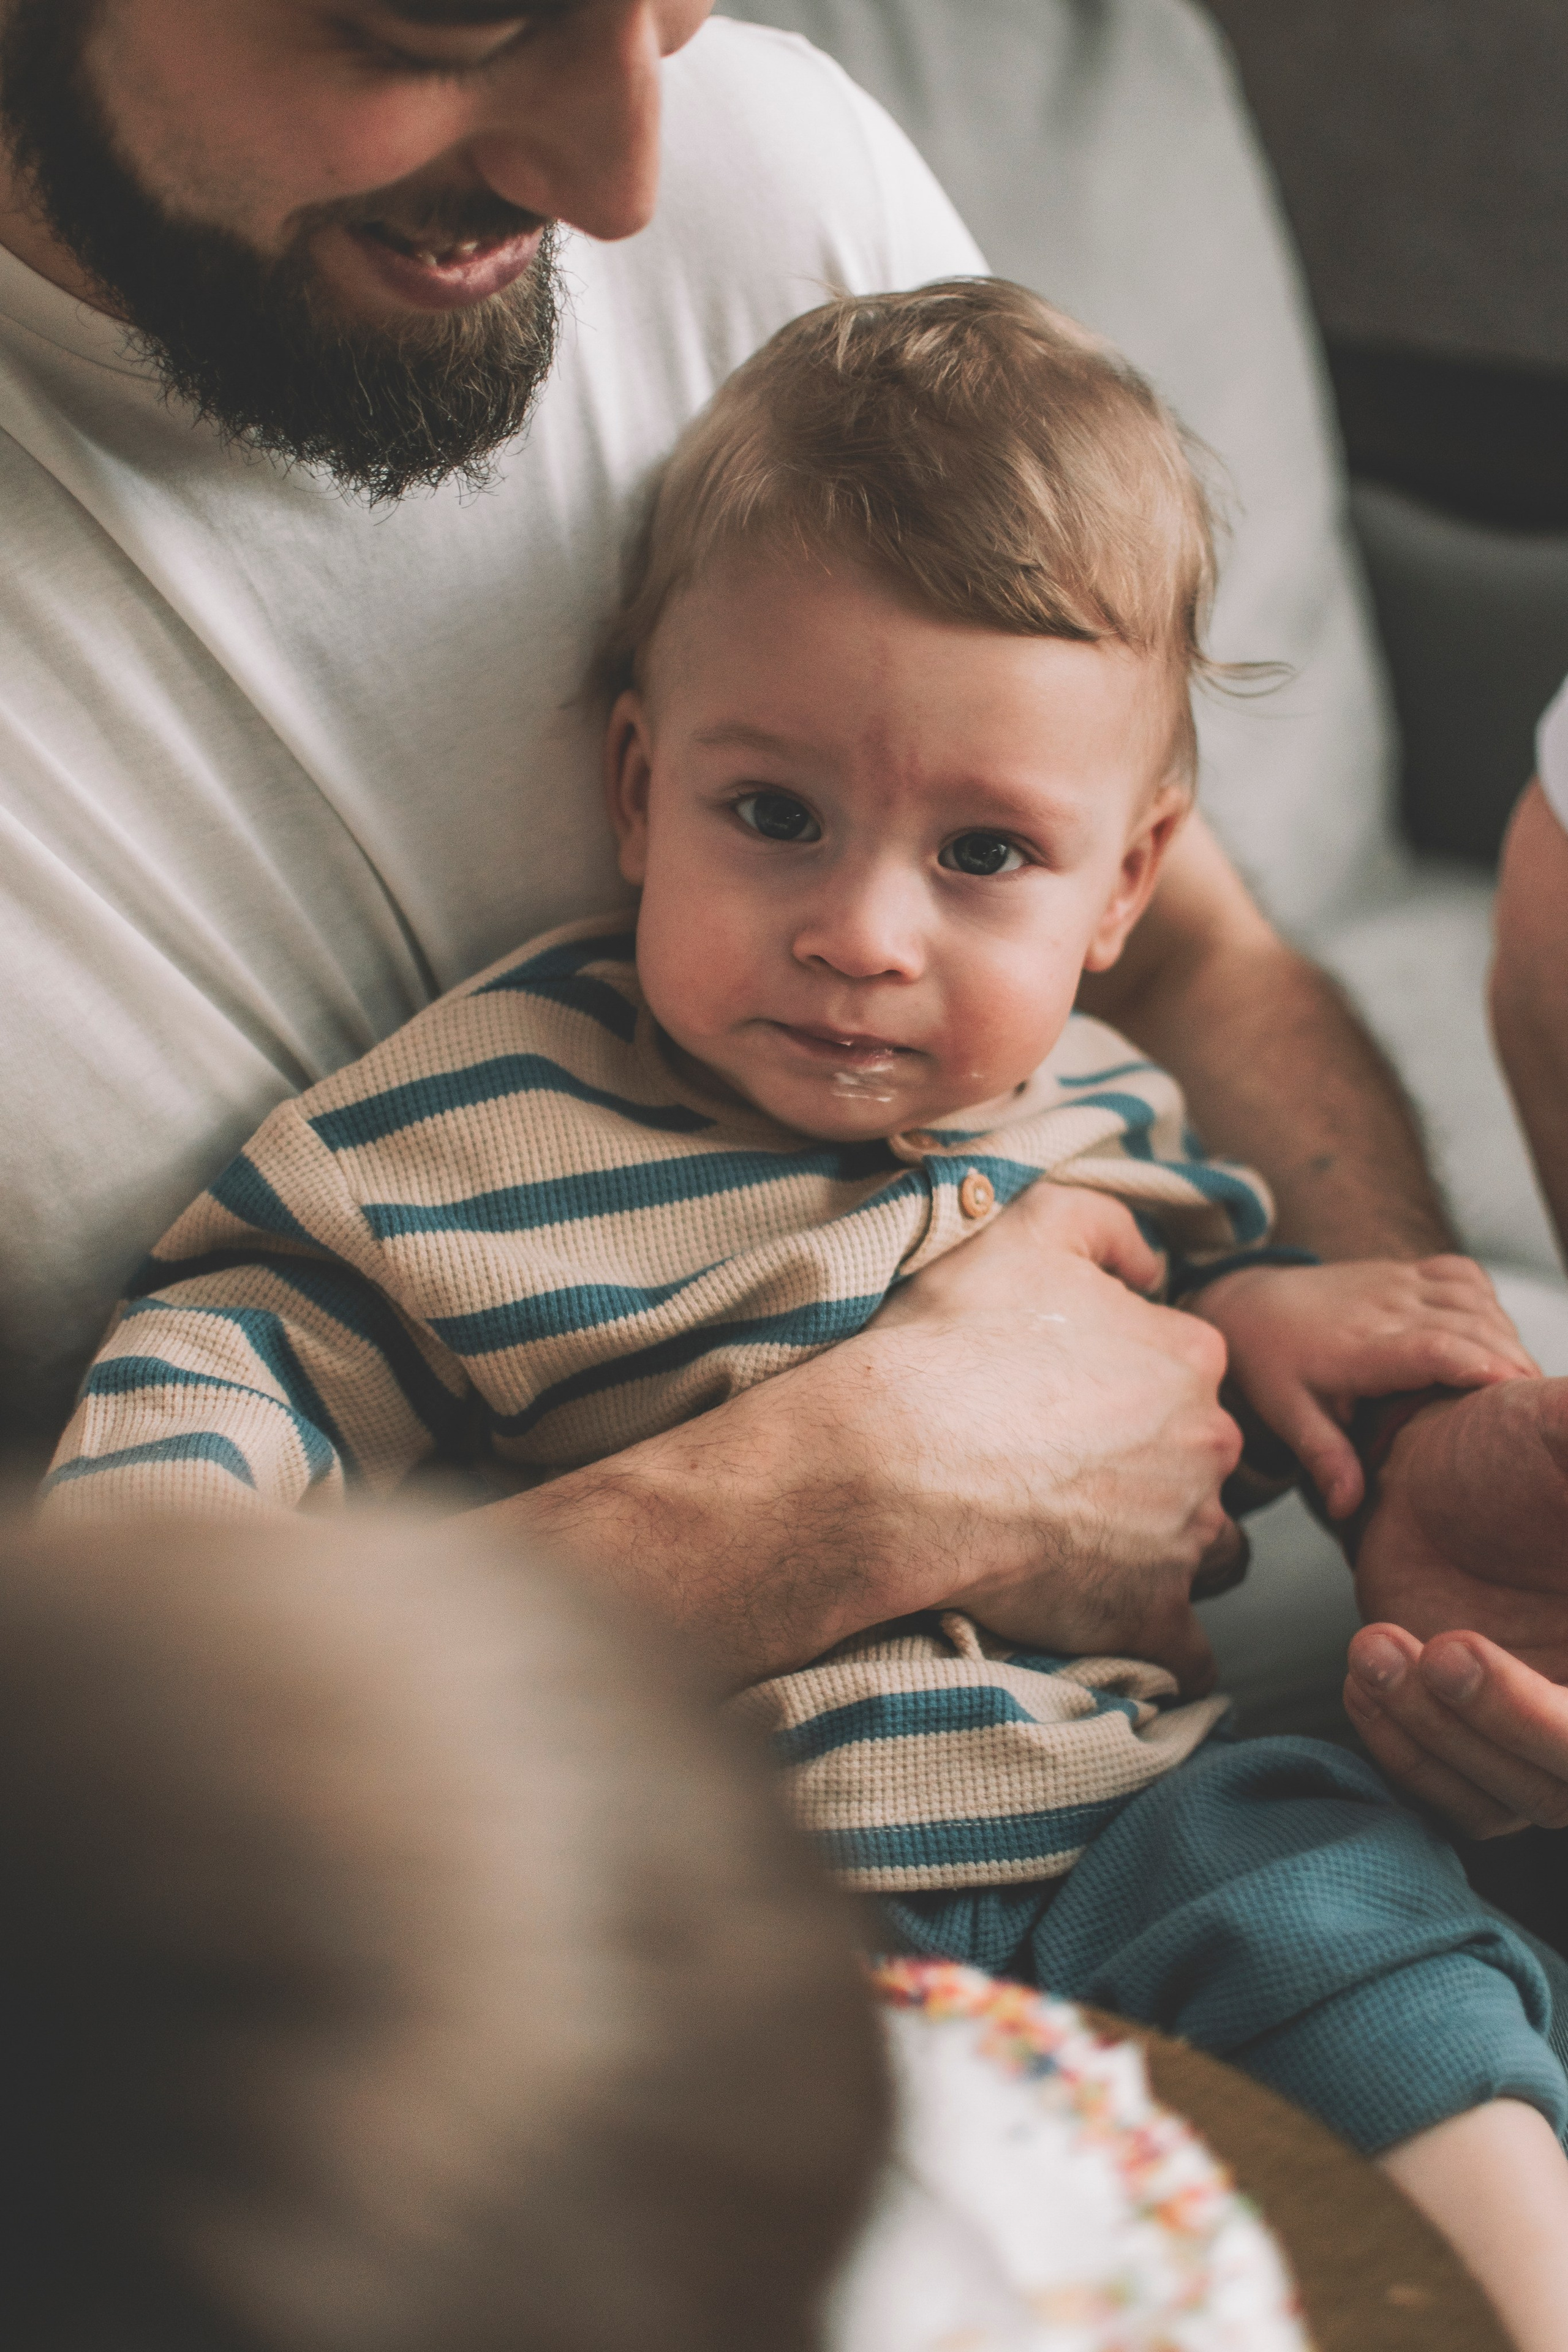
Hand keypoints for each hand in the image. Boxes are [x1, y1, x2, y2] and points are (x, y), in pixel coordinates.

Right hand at [872, 1184, 1243, 1691]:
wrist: (887, 1462)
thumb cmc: (950, 1345)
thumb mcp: (1027, 1228)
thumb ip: (1108, 1225)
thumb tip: (1152, 1265)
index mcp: (1189, 1356)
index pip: (1188, 1372)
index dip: (1133, 1385)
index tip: (1073, 1403)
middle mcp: (1208, 1446)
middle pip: (1202, 1461)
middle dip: (1153, 1467)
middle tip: (1066, 1472)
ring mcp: (1184, 1537)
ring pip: (1206, 1548)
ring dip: (1163, 1549)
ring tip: (1082, 1545)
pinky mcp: (1149, 1619)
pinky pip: (1189, 1651)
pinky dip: (1161, 1641)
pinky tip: (1113, 1624)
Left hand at [1190, 1255, 1534, 1517]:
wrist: (1252, 1303)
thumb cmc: (1273, 1365)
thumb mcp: (1288, 1415)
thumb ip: (1324, 1457)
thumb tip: (1347, 1508)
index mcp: (1357, 1346)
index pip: (1429, 1347)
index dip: (1478, 1364)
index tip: (1515, 1390)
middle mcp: (1383, 1307)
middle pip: (1467, 1324)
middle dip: (1511, 1360)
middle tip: (1535, 1409)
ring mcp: (1397, 1282)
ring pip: (1473, 1298)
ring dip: (1507, 1335)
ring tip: (1523, 1385)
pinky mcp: (1406, 1270)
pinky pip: (1463, 1273)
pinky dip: (1489, 1302)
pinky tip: (1497, 1335)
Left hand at [1342, 1376, 1567, 1831]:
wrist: (1430, 1483)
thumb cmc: (1507, 1449)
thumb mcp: (1559, 1426)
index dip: (1562, 1713)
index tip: (1469, 1647)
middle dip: (1515, 1722)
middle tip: (1445, 1651)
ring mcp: (1557, 1738)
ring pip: (1527, 1796)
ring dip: (1444, 1734)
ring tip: (1376, 1647)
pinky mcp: (1490, 1756)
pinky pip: (1463, 1802)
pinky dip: (1409, 1755)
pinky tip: (1366, 1680)